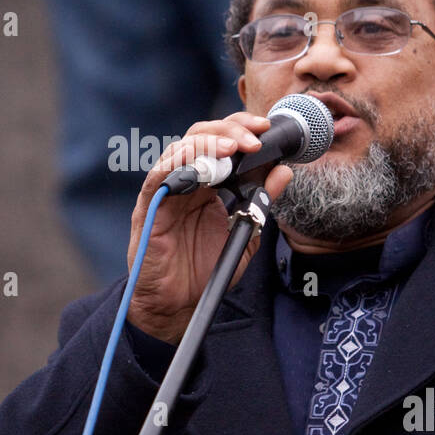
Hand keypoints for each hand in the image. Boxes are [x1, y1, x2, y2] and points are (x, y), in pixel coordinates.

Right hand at [126, 112, 293, 344]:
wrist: (178, 305)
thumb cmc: (205, 270)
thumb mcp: (244, 232)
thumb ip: (262, 202)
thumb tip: (284, 170)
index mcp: (207, 184)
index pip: (221, 142)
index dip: (241, 130)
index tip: (267, 129)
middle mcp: (185, 181)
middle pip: (200, 136)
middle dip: (229, 130)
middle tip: (254, 138)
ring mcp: (165, 191)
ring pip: (180, 149)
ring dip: (208, 143)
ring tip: (233, 148)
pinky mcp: (149, 207)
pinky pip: (158, 176)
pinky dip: (178, 164)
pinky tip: (200, 164)